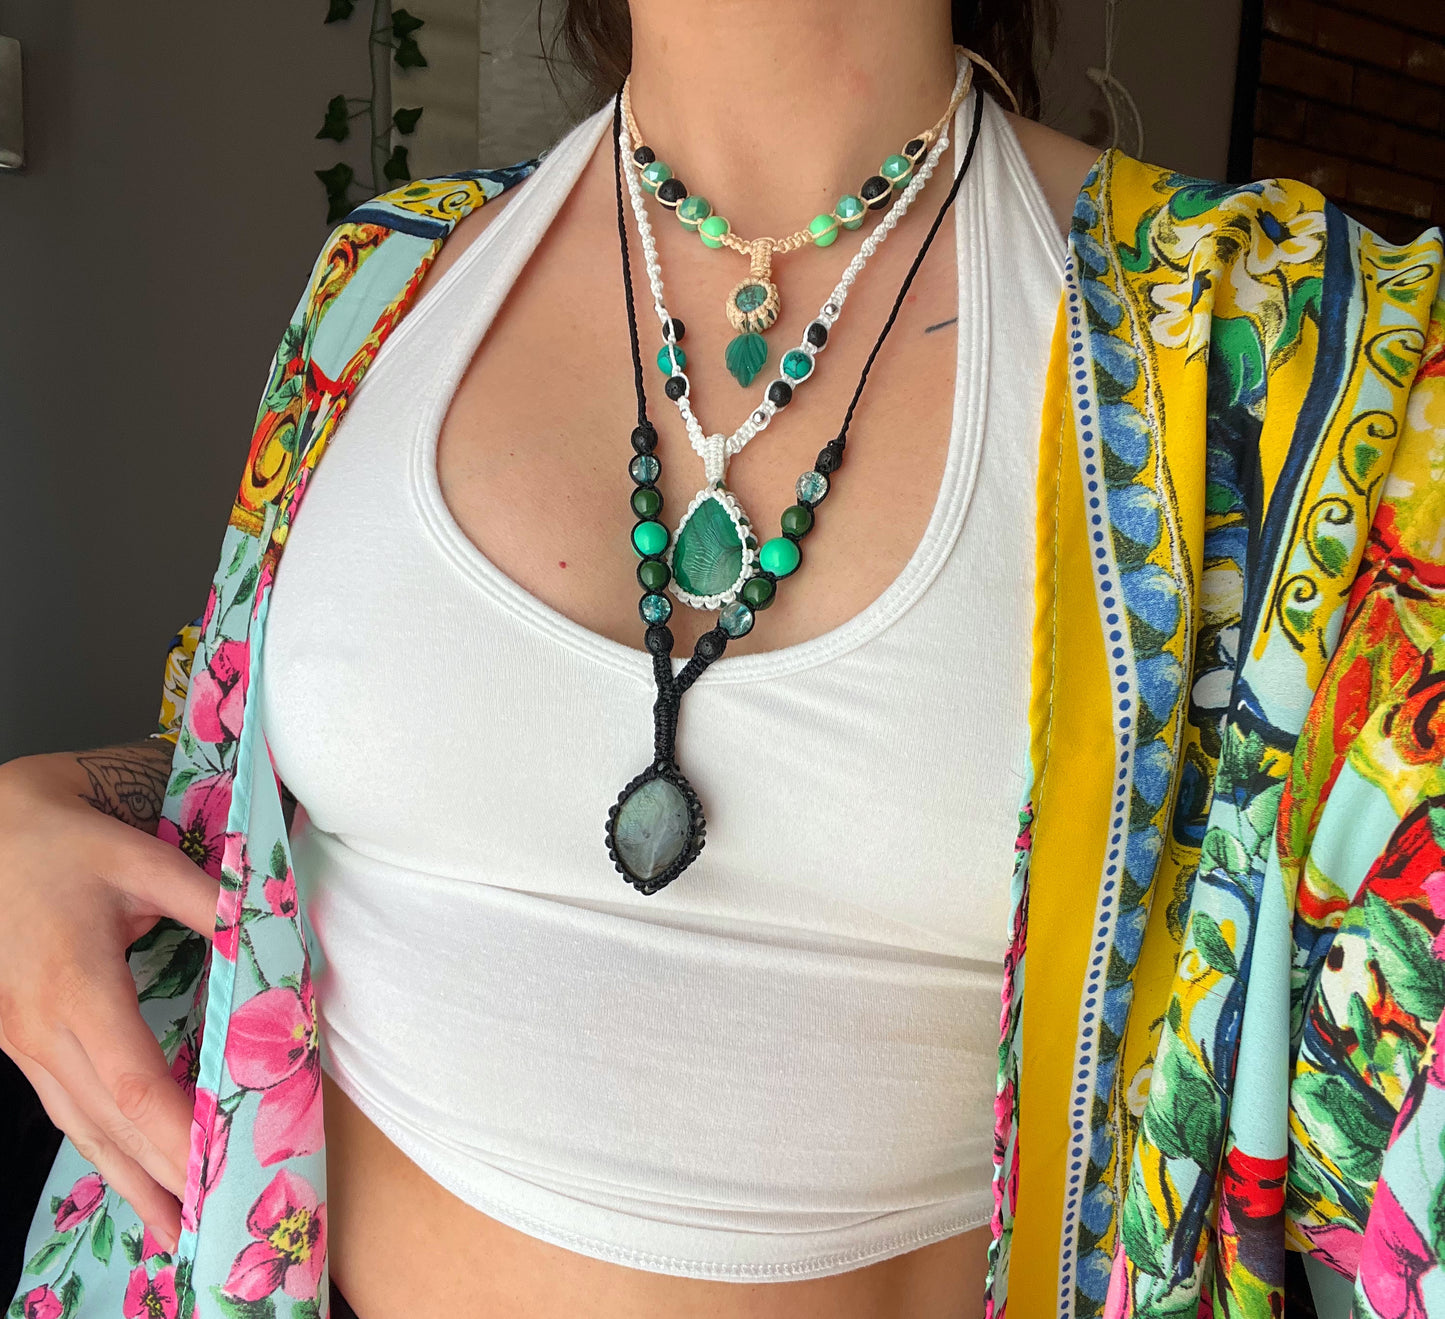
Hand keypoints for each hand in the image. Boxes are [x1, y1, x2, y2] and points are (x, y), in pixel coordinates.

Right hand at [0, 747, 218, 1250]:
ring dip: (128, 1181)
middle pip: (105, 1123)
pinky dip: (101, 1150)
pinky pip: (64, 1109)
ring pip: (78, 1128)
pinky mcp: (19, 1042)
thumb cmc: (67, 844)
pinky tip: (129, 1176)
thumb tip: (273, 926)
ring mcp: (20, 1042)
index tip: (217, 1171)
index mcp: (74, 988)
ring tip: (175, 1233)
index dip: (174, 1134)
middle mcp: (40, 1029)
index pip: (130, 1083)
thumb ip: (210, 899)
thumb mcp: (141, 858)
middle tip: (211, 1230)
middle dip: (160, 1180)